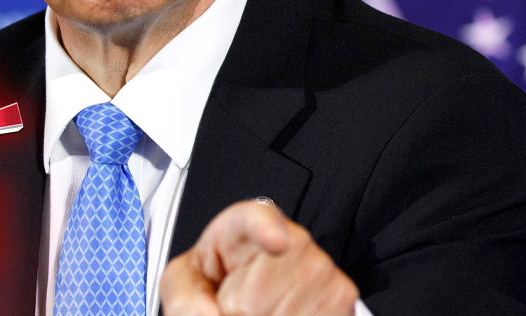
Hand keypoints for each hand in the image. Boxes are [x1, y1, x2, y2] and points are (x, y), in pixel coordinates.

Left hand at [160, 199, 358, 315]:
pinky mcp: (341, 296)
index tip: (275, 242)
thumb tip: (205, 313)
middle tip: (237, 305)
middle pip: (264, 287)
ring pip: (290, 310)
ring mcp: (320, 267)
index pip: (257, 219)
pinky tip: (282, 315)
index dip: (267, 229)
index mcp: (244, 226)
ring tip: (260, 312)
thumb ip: (183, 295)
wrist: (239, 303)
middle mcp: (290, 239)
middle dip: (242, 309)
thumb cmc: (215, 287)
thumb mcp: (184, 284)